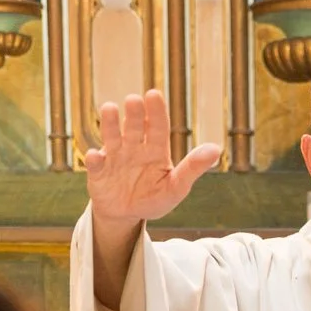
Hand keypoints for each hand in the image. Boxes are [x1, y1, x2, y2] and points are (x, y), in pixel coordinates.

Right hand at [84, 90, 222, 224]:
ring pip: (112, 137)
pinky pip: (95, 164)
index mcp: (156, 150)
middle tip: (134, 100)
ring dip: (110, 124)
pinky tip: (95, 156)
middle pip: (135, 127)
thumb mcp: (176, 187)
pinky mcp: (98, 173)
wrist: (127, 215)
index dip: (156, 112)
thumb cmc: (154, 198)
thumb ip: (193, 168)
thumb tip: (216, 149)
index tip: (154, 95)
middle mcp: (134, 147)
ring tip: (109, 109)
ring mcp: (115, 157)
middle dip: (134, 113)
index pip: (158, 127)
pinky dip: (94, 160)